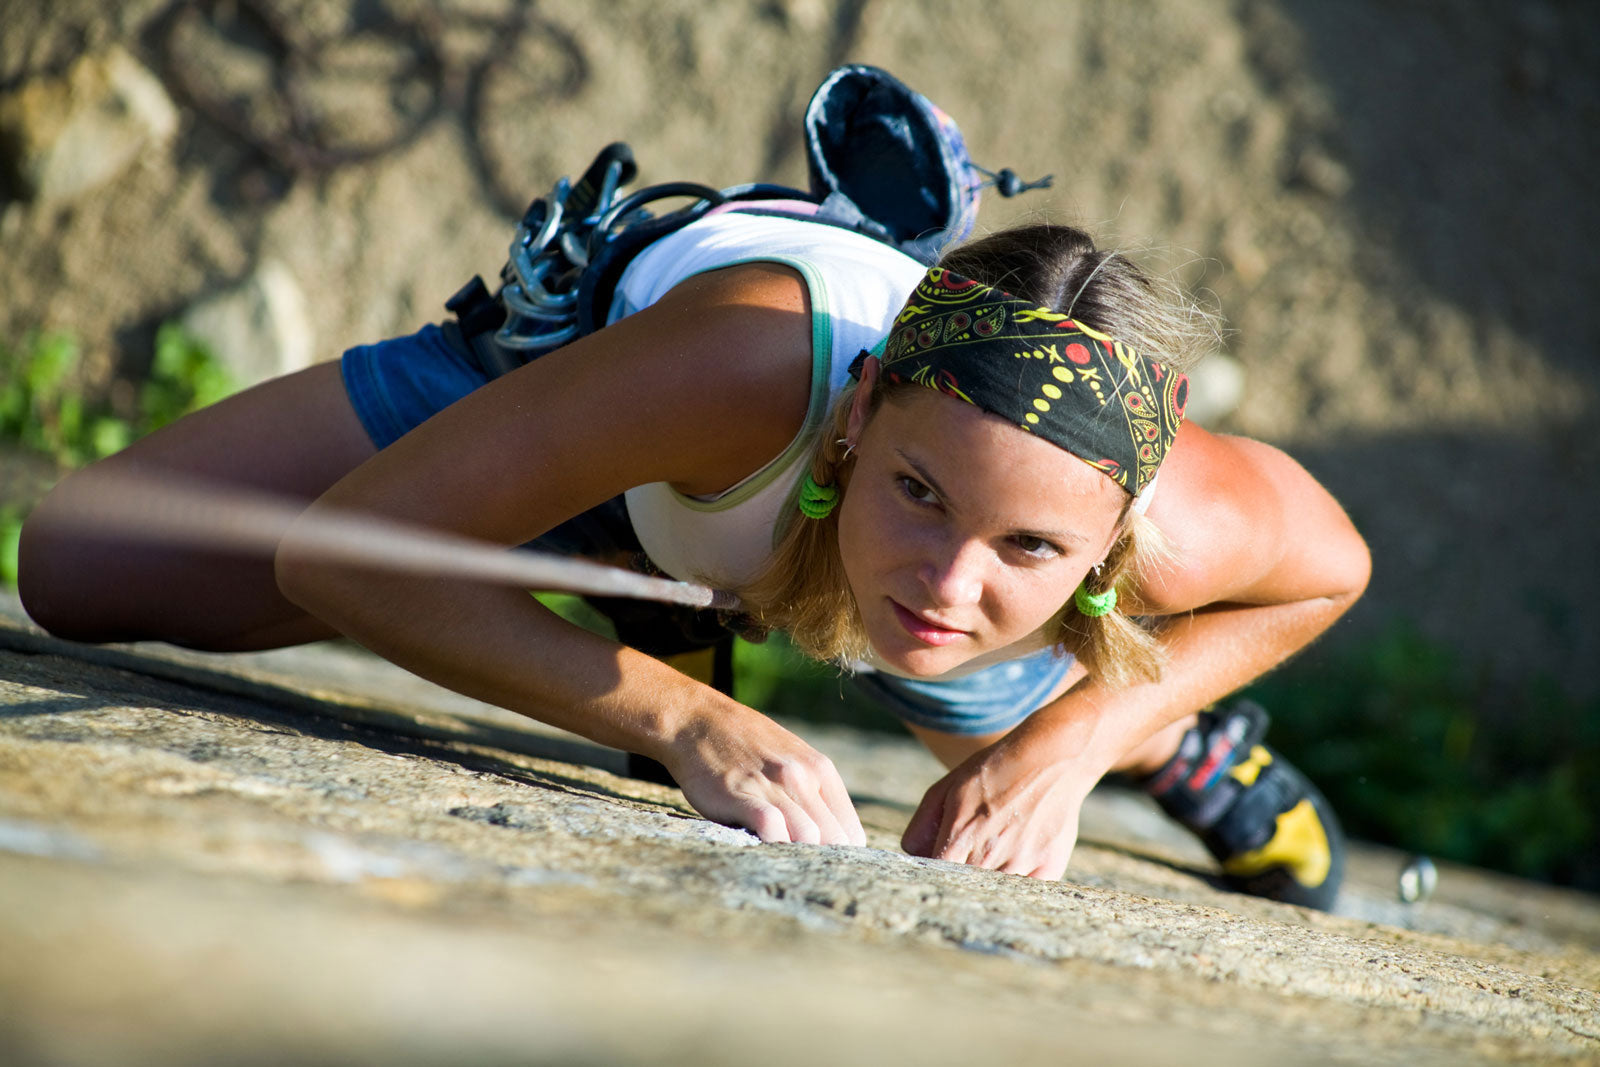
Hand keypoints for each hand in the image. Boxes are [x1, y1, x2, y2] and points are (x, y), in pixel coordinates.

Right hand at [663, 708, 866, 846]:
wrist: (699, 722)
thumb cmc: (746, 747)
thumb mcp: (793, 758)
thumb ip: (814, 792)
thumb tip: (831, 837)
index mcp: (821, 770)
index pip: (852, 832)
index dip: (840, 856)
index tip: (821, 866)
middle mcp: (802, 776)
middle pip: (834, 840)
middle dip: (820, 862)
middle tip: (800, 871)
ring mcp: (773, 785)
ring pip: (808, 836)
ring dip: (796, 856)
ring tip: (780, 862)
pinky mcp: (742, 794)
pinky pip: (772, 827)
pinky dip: (772, 844)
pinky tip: (760, 847)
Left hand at [901, 737, 1091, 879]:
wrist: (1050, 759)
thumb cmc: (993, 771)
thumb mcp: (945, 788)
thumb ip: (921, 826)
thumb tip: (913, 857)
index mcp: (961, 833)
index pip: (935, 875)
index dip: (933, 873)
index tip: (939, 866)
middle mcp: (990, 853)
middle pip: (963, 886)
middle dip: (960, 876)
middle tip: (970, 857)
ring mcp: (1021, 862)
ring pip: (994, 892)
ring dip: (989, 881)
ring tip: (996, 853)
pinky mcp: (1049, 866)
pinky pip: (1026, 891)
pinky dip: (1018, 883)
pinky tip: (1018, 859)